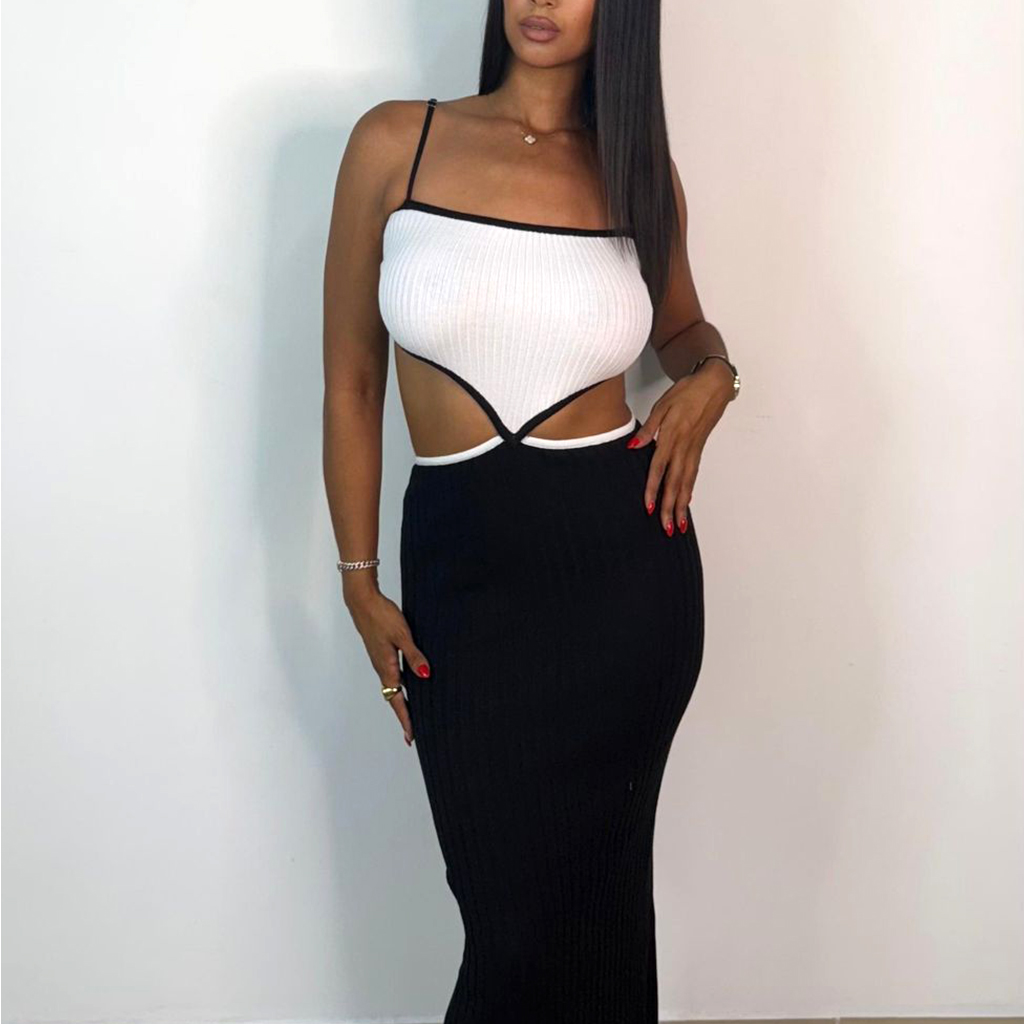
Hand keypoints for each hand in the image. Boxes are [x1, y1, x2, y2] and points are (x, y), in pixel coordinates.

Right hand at [344, 580, 430, 746]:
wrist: (362, 600)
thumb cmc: (381, 616)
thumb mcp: (402, 635)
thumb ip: (414, 656)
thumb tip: (425, 676)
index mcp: (387, 668)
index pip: (398, 701)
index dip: (406, 719)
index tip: (412, 737)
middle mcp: (382, 668)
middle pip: (394, 698)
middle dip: (404, 715)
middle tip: (413, 732)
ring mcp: (380, 660)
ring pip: (393, 686)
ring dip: (402, 701)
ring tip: (413, 712)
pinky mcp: (380, 652)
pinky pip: (392, 675)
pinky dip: (400, 685)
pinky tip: (409, 682)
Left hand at [627, 360, 733, 534]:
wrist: (714, 384)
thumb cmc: (687, 392)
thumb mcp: (663, 405)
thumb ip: (649, 428)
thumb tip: (633, 446)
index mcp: (672, 436)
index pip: (659, 468)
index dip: (653, 488)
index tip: (649, 507)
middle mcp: (684, 447)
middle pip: (675, 483)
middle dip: (669, 507)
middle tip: (666, 529)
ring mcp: (693, 450)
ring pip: (686, 483)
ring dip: (681, 505)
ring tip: (678, 526)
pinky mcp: (699, 449)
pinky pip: (693, 475)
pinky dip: (689, 491)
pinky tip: (685, 503)